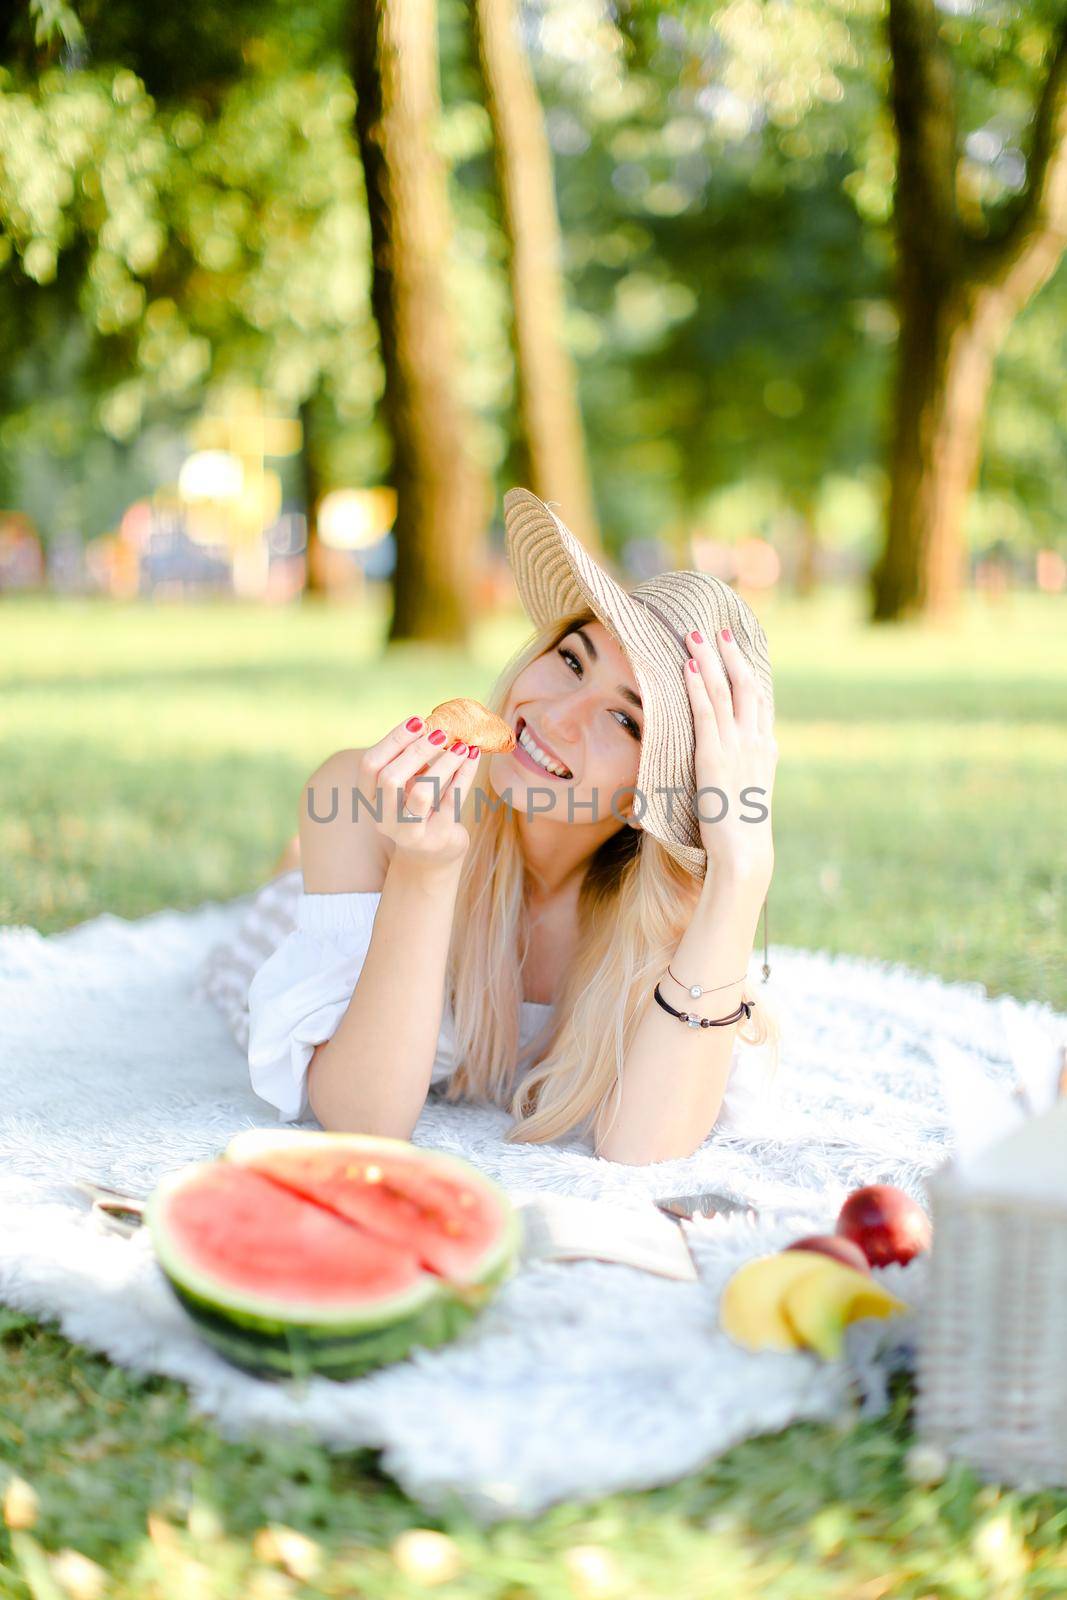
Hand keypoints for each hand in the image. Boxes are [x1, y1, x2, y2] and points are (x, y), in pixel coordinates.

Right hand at [360, 718, 481, 870]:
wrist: (433, 854)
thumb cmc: (418, 807)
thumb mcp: (407, 783)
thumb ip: (410, 759)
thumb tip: (432, 723)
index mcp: (369, 799)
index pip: (370, 765)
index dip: (392, 740)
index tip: (417, 721)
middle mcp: (383, 818)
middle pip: (390, 778)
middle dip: (416, 750)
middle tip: (441, 732)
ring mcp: (409, 832)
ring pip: (422, 792)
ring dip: (443, 764)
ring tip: (461, 746)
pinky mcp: (436, 838)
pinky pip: (451, 801)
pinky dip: (464, 774)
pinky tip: (472, 756)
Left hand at [683, 626, 776, 886]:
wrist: (745, 854)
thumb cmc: (741, 834)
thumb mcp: (746, 796)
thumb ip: (741, 774)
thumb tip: (730, 767)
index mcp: (765, 749)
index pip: (759, 700)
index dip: (749, 670)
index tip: (739, 648)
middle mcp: (755, 741)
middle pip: (745, 685)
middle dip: (731, 654)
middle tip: (719, 629)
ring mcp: (736, 747)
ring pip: (723, 691)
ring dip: (710, 659)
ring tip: (696, 634)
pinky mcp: (714, 756)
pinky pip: (704, 712)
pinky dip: (696, 686)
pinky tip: (687, 667)